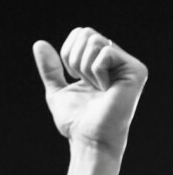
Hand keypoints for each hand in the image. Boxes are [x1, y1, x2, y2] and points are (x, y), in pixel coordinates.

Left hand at [33, 28, 147, 161]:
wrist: (90, 141)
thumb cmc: (77, 121)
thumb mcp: (57, 91)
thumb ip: (50, 69)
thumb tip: (38, 43)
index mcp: (99, 60)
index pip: (80, 33)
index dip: (68, 54)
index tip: (74, 78)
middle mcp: (115, 58)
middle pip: (86, 33)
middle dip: (75, 60)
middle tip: (85, 84)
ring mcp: (127, 63)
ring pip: (94, 42)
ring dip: (85, 70)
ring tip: (96, 89)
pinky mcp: (135, 70)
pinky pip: (104, 54)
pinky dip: (96, 74)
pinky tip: (105, 90)